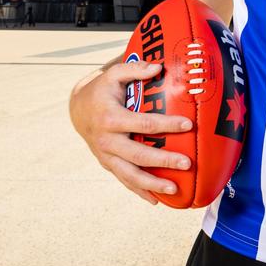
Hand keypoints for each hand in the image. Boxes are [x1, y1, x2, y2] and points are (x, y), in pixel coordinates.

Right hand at [69, 60, 194, 203]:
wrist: (78, 109)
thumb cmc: (102, 89)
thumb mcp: (113, 73)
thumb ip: (135, 68)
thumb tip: (159, 66)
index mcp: (111, 118)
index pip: (143, 123)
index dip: (166, 124)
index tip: (188, 125)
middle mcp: (107, 140)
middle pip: (138, 154)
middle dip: (163, 160)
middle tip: (187, 163)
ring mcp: (106, 156)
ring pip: (130, 174)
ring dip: (152, 183)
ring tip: (174, 189)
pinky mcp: (108, 164)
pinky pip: (124, 180)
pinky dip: (139, 191)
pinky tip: (156, 200)